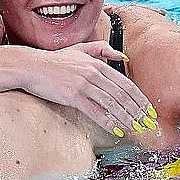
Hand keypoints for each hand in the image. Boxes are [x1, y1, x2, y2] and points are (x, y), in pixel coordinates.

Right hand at [20, 41, 157, 136]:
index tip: (148, 110)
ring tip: (135, 129)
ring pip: (111, 103)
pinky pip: (94, 111)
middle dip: (137, 111)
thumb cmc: (54, 60)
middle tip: (147, 123)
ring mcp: (83, 84)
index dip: (139, 99)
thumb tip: (123, 57)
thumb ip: (102, 49)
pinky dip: (107, 121)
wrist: (31, 66)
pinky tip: (116, 129)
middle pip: (122, 95)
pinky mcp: (72, 95)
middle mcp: (93, 73)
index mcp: (98, 63)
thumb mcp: (80, 49)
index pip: (126, 83)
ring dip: (126, 118)